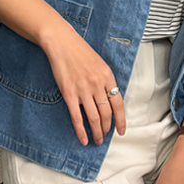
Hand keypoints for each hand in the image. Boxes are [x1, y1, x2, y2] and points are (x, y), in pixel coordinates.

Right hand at [42, 23, 126, 145]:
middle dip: (107, 129)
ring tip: (97, 140)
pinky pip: (77, 117)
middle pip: (106, 114)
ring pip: (94, 118)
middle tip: (105, 136)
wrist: (62, 43)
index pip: (118, 104)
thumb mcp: (100, 65)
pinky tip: (84, 139)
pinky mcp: (69, 93)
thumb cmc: (80, 52)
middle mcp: (97, 85)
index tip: (121, 131)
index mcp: (108, 77)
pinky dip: (81, 131)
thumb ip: (106, 82)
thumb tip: (110, 101)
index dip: (121, 120)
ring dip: (97, 132)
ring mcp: (83, 90)